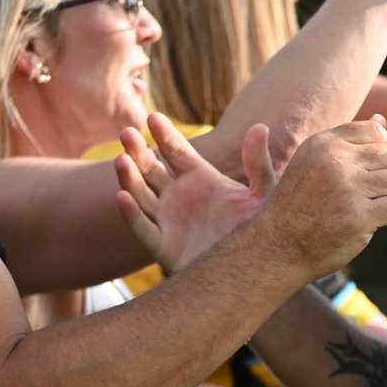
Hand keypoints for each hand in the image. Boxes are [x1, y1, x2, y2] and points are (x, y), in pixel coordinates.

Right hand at [116, 115, 269, 271]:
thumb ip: (258, 164)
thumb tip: (259, 127)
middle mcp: (179, 196)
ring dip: (129, 178)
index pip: (175, 150)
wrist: (258, 269)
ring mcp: (169, 220)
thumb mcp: (264, 194)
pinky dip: (131, 214)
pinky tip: (122, 197)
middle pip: (151, 168)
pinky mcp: (164, 246)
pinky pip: (143, 229)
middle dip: (137, 151)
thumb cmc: (262, 230)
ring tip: (122, 159)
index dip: (163, 134)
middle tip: (127, 133)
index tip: (152, 117)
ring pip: (141, 195)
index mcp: (200, 178)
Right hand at [251, 118, 386, 278]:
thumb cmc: (298, 207)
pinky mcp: (358, 216)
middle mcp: (335, 160)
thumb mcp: (311, 163)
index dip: (386, 149)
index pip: (376, 131)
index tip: (378, 170)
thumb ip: (346, 141)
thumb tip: (383, 119)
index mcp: (323, 143)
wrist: (277, 248)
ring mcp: (347, 188)